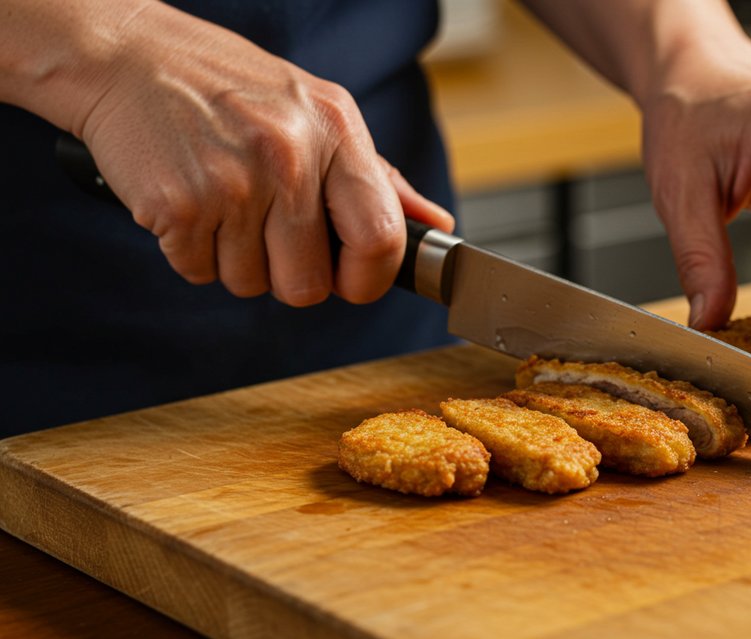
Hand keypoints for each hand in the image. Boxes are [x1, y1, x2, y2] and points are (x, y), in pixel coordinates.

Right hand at [70, 3, 451, 305]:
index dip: (369, 280)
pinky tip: (191, 204)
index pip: (381, 239)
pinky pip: (199, 273)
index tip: (351, 280)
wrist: (129, 57)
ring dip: (235, 261)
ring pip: (250, 284)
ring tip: (224, 204)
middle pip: (308, 285)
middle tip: (268, 232)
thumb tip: (436, 227)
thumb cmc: (231, 88)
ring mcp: (233, 183)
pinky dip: (192, 253)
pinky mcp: (179, 205)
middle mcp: (290, 157)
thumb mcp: (320, 113)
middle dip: (288, 276)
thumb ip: (379, 179)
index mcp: (336, 132)